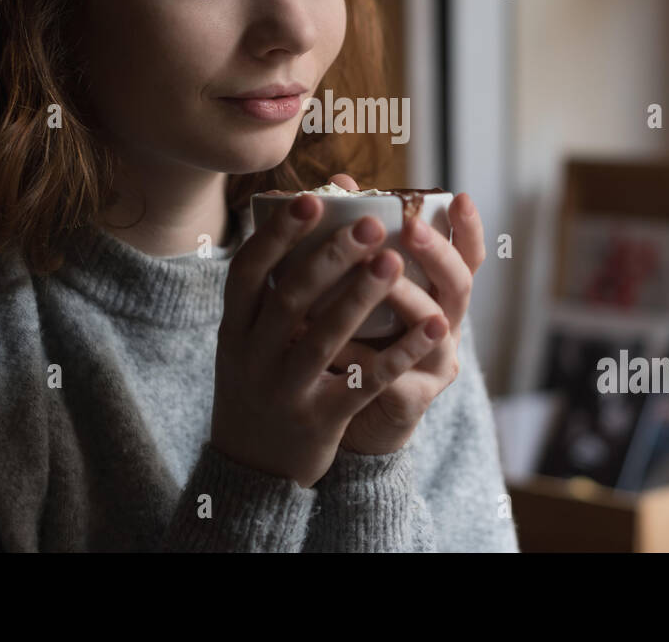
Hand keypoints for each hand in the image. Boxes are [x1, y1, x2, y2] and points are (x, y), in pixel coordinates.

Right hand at [209, 190, 449, 488]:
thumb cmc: (259, 385)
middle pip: (290, 298)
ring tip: (393, 259)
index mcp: (234, 330)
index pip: (247, 272)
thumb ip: (269, 293)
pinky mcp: (319, 420)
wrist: (250, 470)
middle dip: (330, 257)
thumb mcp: (246, 342)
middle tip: (369, 222)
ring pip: (324, 338)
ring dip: (360, 296)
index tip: (309, 198)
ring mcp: (285, 390)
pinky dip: (400, 353)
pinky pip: (364, 383)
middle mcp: (253, 357)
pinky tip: (434, 327)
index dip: (276, 235)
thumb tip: (305, 216)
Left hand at [322, 173, 485, 456]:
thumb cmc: (355, 338)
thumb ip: (359, 242)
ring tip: (379, 276)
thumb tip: (343, 182)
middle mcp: (447, 324)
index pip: (466, 255)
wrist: (351, 415)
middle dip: (437, 253)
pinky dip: (364, 358)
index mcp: (438, 292)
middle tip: (411, 228)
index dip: (467, 228)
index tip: (459, 196)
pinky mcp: (413, 399)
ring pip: (434, 329)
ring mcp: (435, 363)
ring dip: (407, 299)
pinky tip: (338, 344)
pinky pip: (393, 376)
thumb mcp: (360, 288)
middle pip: (459, 284)